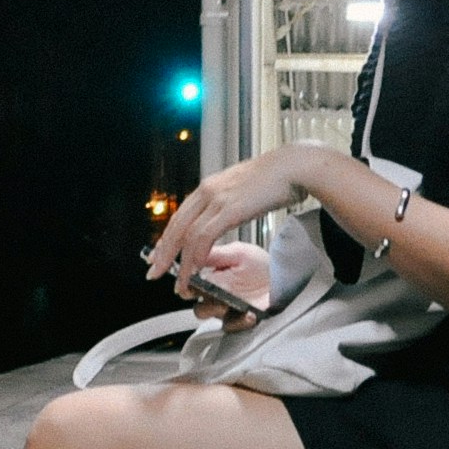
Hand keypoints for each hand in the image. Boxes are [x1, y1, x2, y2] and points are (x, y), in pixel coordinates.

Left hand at [145, 145, 322, 292]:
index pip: (180, 215)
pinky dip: (197, 254)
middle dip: (164, 252)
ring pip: (188, 234)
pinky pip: (205, 235)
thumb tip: (228, 213)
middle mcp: (208, 191)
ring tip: (178, 281)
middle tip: (154, 271)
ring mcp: (217, 199)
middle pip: (177, 225)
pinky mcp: (230, 208)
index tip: (160, 254)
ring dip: (180, 261)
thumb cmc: (276, 178)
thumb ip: (230, 201)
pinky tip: (196, 268)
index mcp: (210, 187)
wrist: (294, 167)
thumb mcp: (244, 190)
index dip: (168, 237)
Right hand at [178, 240, 269, 328]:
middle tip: (210, 293)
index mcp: (214, 279)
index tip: (189, 286)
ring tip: (226, 304)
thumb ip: (214, 254)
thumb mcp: (239, 252)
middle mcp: (219, 296)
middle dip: (203, 301)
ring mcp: (230, 310)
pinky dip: (240, 321)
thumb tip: (191, 256)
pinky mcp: (242, 321)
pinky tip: (248, 313)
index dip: (186, 287)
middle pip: (199, 306)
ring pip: (215, 319)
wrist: (286, 277)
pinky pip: (234, 326)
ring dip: (216, 310)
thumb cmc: (263, 265)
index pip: (191, 287)